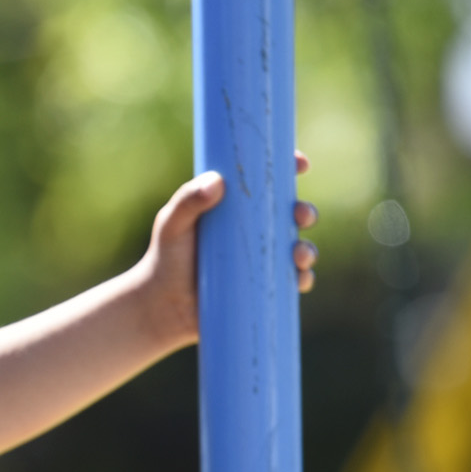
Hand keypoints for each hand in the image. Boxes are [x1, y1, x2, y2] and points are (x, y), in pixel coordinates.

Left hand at [130, 152, 316, 352]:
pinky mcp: (264, 288)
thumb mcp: (172, 225)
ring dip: (307, 249)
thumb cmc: (166, 259)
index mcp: (238, 207)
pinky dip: (302, 279)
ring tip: (298, 254)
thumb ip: (187, 201)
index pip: (269, 182)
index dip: (290, 168)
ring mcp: (262, 260)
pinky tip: (300, 279)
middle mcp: (256, 231)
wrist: (163, 307)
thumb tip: (217, 181)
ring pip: (298, 249)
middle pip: (293, 215)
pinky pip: (293, 283)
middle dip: (305, 212)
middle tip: (300, 214)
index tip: (300, 163)